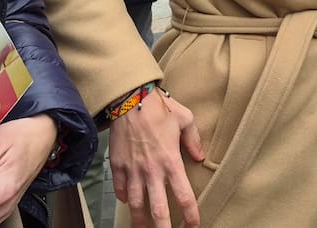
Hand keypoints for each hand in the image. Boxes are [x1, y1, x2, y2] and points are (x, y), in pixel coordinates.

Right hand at [109, 88, 204, 227]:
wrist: (130, 101)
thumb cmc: (160, 108)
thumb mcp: (185, 119)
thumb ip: (194, 140)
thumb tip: (199, 157)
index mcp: (171, 161)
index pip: (184, 195)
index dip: (190, 214)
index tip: (194, 224)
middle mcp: (152, 171)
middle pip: (158, 209)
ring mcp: (133, 171)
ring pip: (136, 205)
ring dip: (140, 220)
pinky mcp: (117, 167)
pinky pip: (120, 190)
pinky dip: (124, 199)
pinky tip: (129, 202)